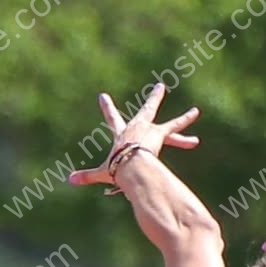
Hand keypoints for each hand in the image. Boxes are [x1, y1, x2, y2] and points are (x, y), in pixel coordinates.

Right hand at [68, 81, 199, 186]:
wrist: (131, 165)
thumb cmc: (118, 169)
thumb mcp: (103, 172)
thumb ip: (88, 176)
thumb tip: (69, 181)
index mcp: (122, 134)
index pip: (112, 118)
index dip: (108, 109)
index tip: (103, 96)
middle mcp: (137, 127)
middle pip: (146, 110)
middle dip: (154, 98)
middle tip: (162, 86)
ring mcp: (149, 130)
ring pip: (169, 124)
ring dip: (183, 119)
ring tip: (196, 112)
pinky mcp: (159, 135)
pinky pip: (176, 132)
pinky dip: (185, 137)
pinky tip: (195, 139)